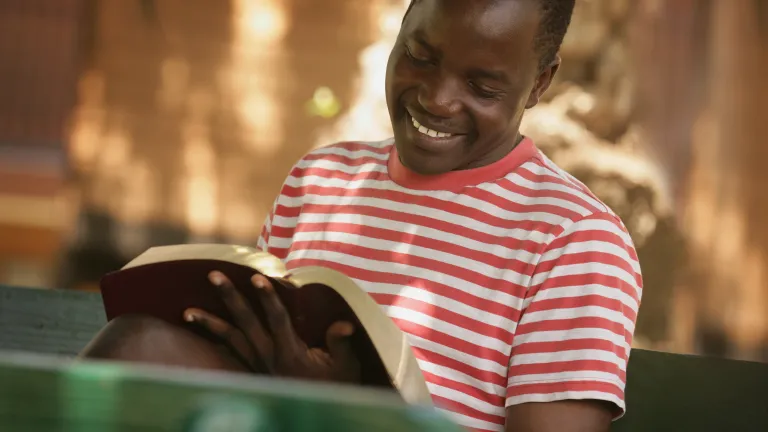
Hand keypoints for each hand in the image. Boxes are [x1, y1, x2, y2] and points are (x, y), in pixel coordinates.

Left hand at [183, 271, 360, 382]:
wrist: (319, 411)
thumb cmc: (337, 386)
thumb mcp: (346, 366)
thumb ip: (341, 342)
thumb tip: (345, 324)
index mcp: (290, 352)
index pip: (277, 319)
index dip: (268, 297)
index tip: (257, 277)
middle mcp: (269, 356)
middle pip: (245, 322)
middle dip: (230, 297)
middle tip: (213, 275)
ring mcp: (258, 365)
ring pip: (230, 340)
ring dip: (209, 324)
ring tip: (187, 312)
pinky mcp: (254, 371)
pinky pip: (230, 353)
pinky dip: (215, 341)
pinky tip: (202, 332)